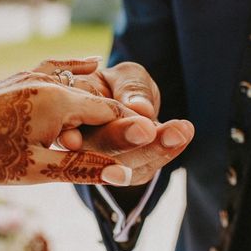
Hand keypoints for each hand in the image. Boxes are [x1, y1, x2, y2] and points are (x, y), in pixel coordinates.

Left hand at [0, 70, 142, 185]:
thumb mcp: (37, 169)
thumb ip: (83, 167)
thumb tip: (124, 175)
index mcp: (59, 101)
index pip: (112, 112)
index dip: (136, 127)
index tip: (161, 137)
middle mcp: (50, 82)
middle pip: (99, 98)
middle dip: (122, 118)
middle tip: (146, 134)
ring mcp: (33, 76)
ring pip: (80, 84)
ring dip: (102, 100)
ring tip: (124, 114)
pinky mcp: (19, 77)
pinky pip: (59, 70)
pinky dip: (78, 70)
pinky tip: (92, 64)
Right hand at [33, 58, 193, 184]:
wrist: (130, 106)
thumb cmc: (121, 85)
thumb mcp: (125, 75)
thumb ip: (130, 88)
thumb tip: (140, 108)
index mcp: (67, 112)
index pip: (77, 120)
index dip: (88, 124)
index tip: (118, 124)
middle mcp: (74, 142)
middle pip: (94, 147)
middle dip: (124, 138)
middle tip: (149, 129)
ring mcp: (96, 164)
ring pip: (120, 165)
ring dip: (152, 149)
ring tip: (181, 130)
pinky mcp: (120, 175)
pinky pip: (139, 171)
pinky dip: (163, 153)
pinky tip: (183, 135)